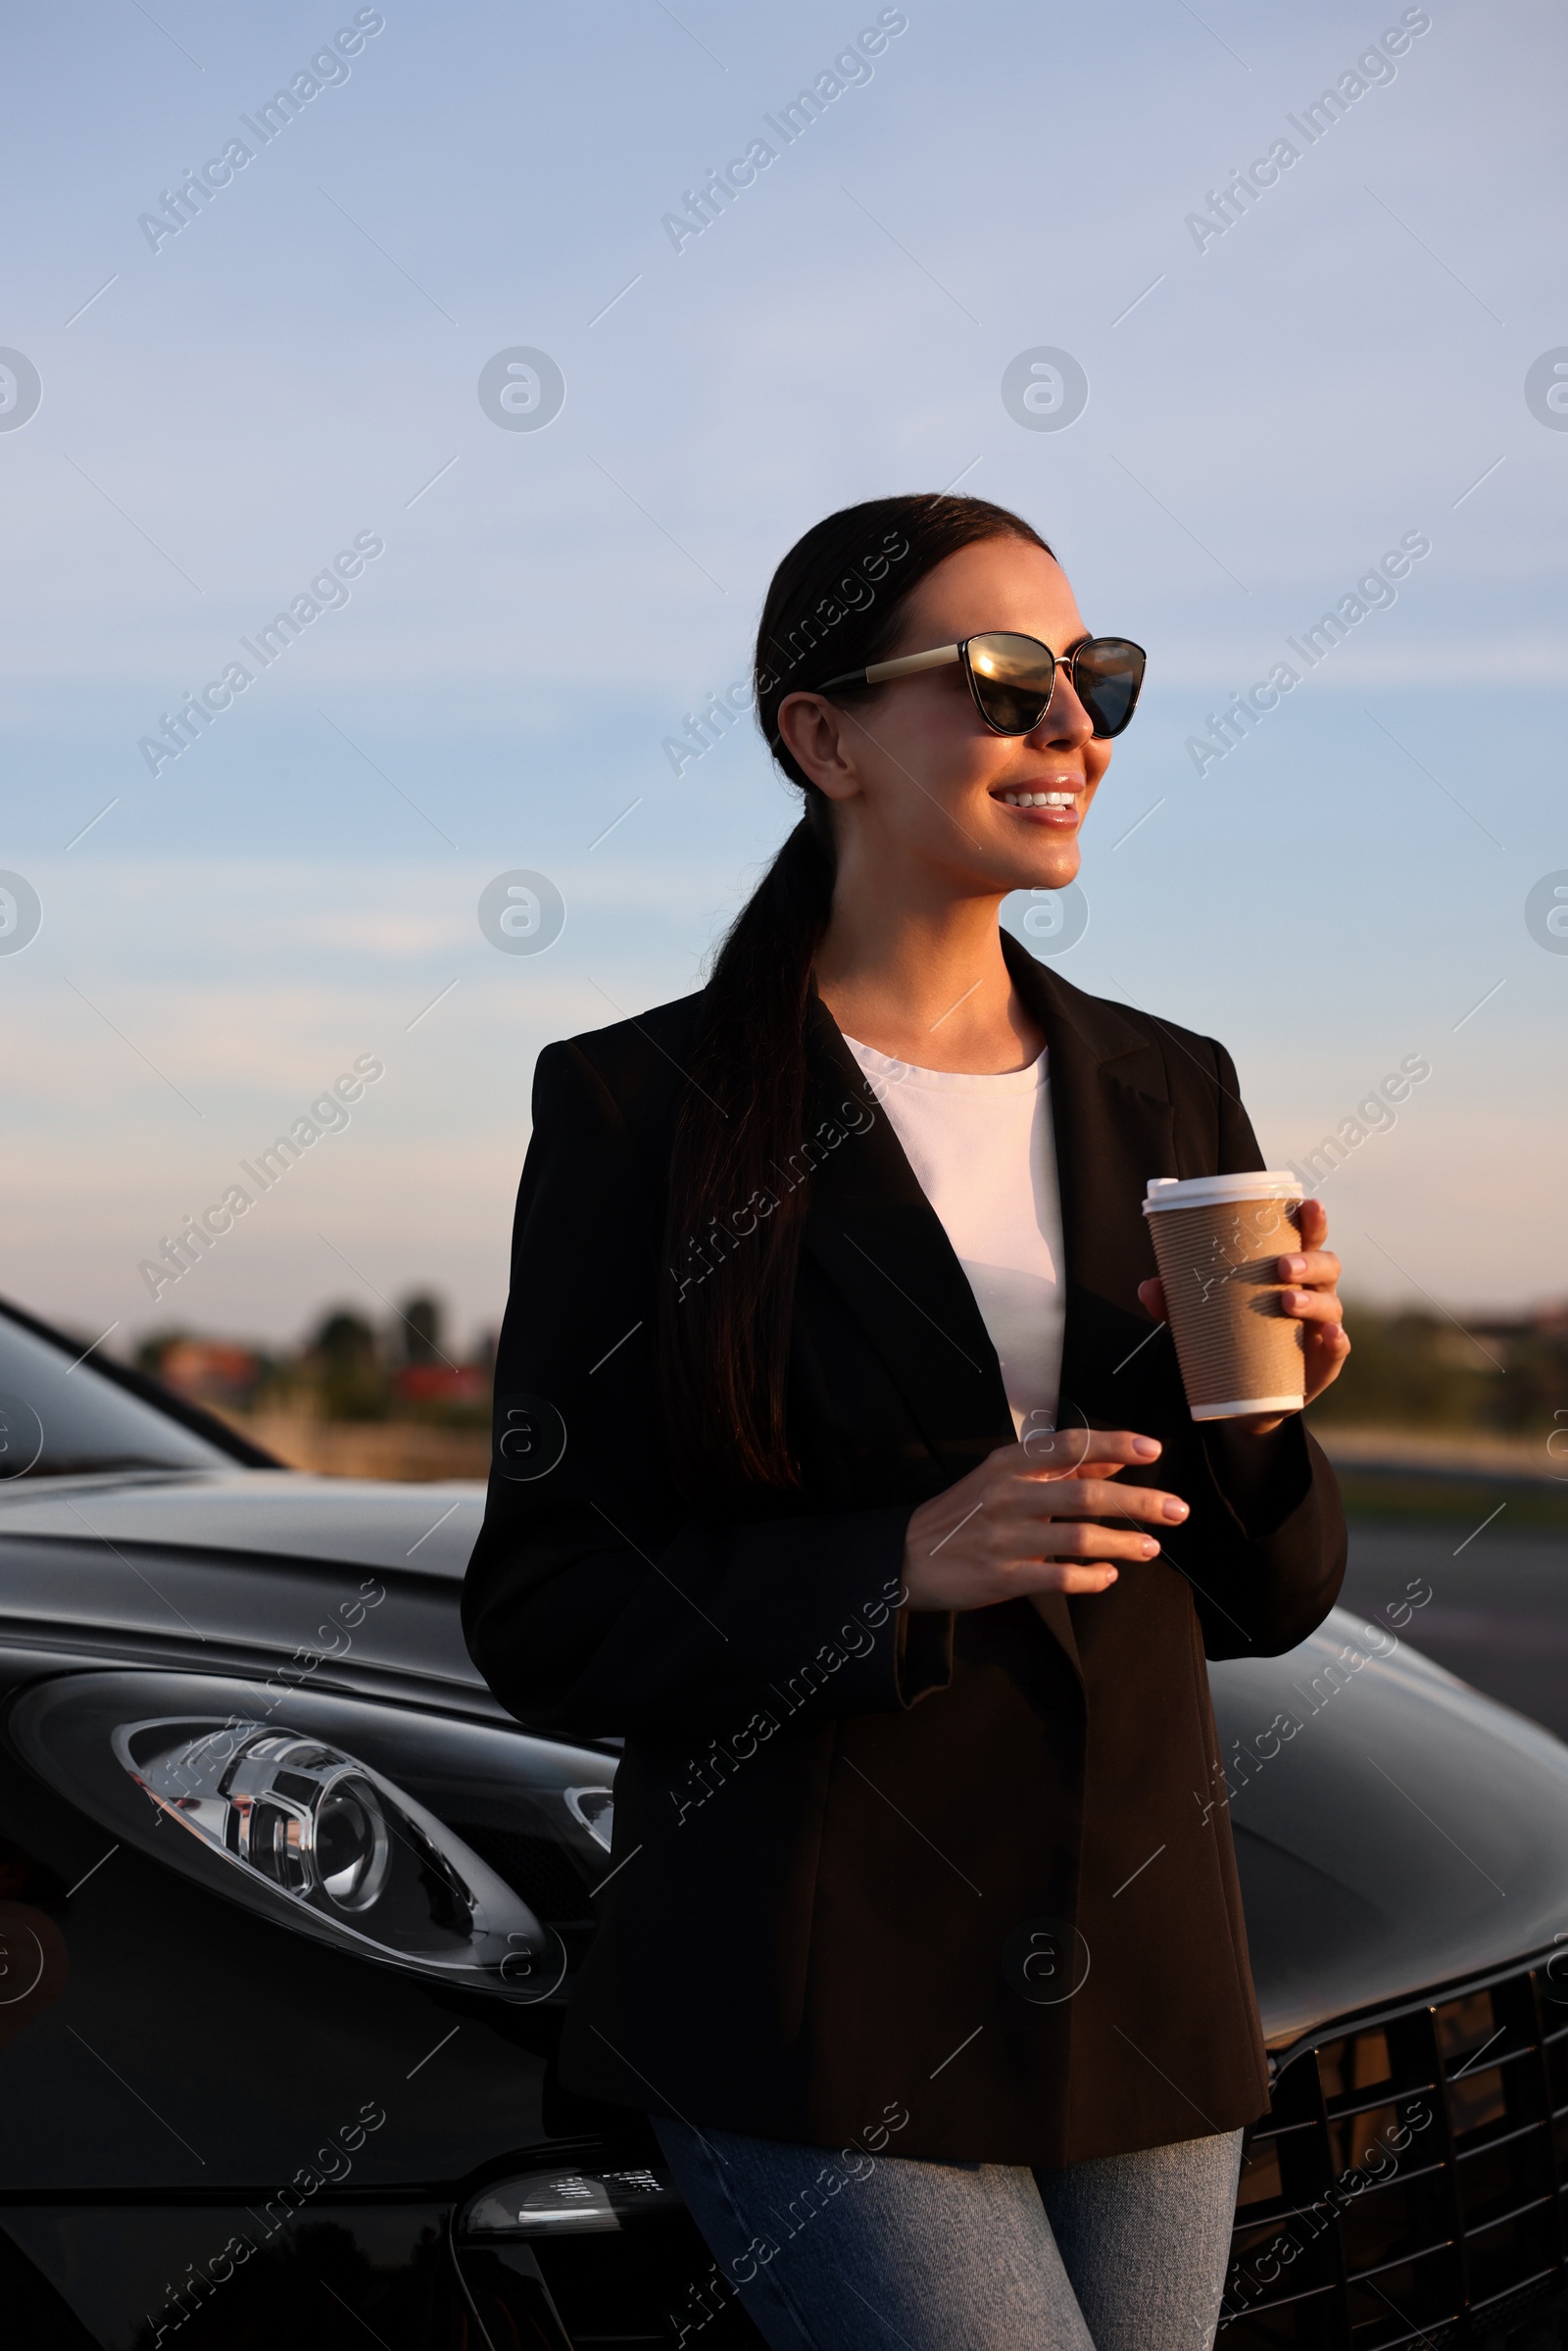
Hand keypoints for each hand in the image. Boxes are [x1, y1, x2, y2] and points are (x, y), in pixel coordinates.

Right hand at [901, 1430, 1188, 1611]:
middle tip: (1177, 1509)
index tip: (1153, 1449)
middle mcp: (1008, 1495)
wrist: (907, 1556)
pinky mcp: (1001, 1577)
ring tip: (1152, 1547)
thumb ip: (1060, 1470)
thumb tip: (1115, 1460)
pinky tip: (1108, 1577)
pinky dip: (1089, 1579)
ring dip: (1122, 1544)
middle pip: (1084, 1495)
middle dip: (1137, 1501)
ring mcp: (1004, 1538)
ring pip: (1077, 1538)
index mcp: (1009, 1464)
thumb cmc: (965, 1513)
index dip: (1113, 1445)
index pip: (1068, 1445)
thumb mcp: (1005, 1479)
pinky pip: (1058, 1578)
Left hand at [1136, 1194, 1349, 1435]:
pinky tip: (1329, 1336)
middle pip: (1326, 1265)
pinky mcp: (1326, 1360)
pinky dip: (1338, 1341)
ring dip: (1313, 1300)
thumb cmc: (1234, 1336)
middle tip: (1281, 1266)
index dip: (1312, 1220)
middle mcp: (1313, 1292)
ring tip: (1287, 1302)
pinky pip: (1339, 1348)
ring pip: (1331, 1304)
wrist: (1251, 1395)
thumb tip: (1148, 1287)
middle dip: (1308, 1260)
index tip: (1306, 1205)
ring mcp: (1323, 1325)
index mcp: (1291, 1270)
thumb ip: (1176, 1302)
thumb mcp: (1202, 1317)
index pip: (1307, 1238)